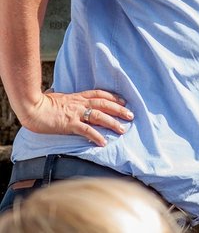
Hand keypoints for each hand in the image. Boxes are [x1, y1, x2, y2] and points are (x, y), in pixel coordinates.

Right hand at [19, 89, 133, 146]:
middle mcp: (79, 104)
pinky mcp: (69, 124)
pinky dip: (96, 136)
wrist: (30, 107)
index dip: (113, 97)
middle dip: (119, 109)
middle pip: (104, 104)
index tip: (123, 101)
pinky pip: (86, 130)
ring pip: (99, 116)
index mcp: (77, 97)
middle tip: (131, 115)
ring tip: (123, 129)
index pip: (99, 94)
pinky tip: (103, 142)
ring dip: (112, 122)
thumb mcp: (54, 97)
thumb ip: (60, 97)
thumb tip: (56, 93)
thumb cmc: (39, 103)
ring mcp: (75, 113)